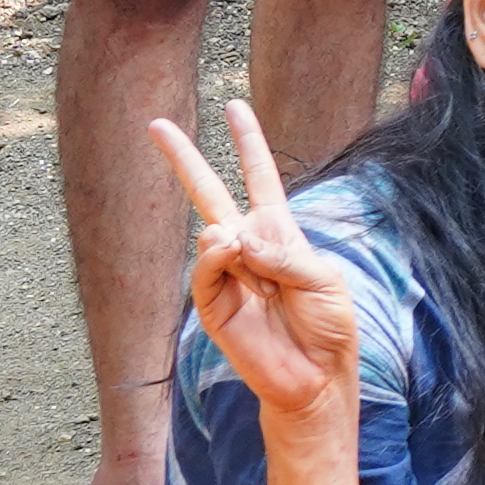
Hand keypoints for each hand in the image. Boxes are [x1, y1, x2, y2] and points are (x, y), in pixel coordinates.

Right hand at [147, 101, 361, 428]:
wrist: (318, 376)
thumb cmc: (329, 326)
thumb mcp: (321, 279)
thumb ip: (283, 254)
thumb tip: (234, 238)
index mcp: (280, 233)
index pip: (260, 180)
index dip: (249, 145)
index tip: (236, 109)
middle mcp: (248, 248)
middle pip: (210, 194)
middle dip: (185, 160)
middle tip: (156, 124)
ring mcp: (227, 274)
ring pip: (212, 235)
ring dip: (236, 244)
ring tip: (256, 267)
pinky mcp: (213, 304)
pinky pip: (206, 271)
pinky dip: (217, 260)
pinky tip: (230, 256)